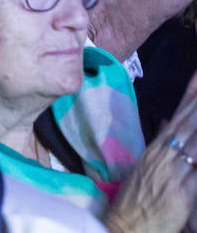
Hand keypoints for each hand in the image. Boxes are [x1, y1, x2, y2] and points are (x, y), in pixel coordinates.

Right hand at [107, 70, 196, 232]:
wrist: (126, 228)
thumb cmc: (136, 203)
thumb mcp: (145, 170)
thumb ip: (160, 147)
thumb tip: (167, 122)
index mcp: (156, 150)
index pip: (178, 116)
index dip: (190, 95)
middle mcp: (163, 156)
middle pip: (187, 122)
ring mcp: (172, 173)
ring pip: (193, 140)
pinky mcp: (180, 192)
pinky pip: (195, 169)